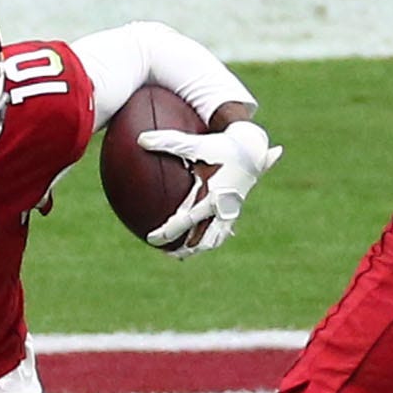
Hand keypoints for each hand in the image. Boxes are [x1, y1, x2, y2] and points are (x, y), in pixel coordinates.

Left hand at [141, 120, 282, 256]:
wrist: (252, 147)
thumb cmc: (222, 145)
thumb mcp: (196, 144)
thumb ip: (169, 142)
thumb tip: (140, 140)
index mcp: (212, 196)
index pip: (186, 220)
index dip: (168, 231)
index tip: (152, 239)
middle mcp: (223, 208)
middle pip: (202, 238)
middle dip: (184, 248)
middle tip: (166, 253)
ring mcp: (231, 212)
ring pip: (215, 239)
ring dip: (199, 247)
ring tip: (182, 253)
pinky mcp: (235, 211)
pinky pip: (222, 231)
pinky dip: (211, 239)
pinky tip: (199, 240)